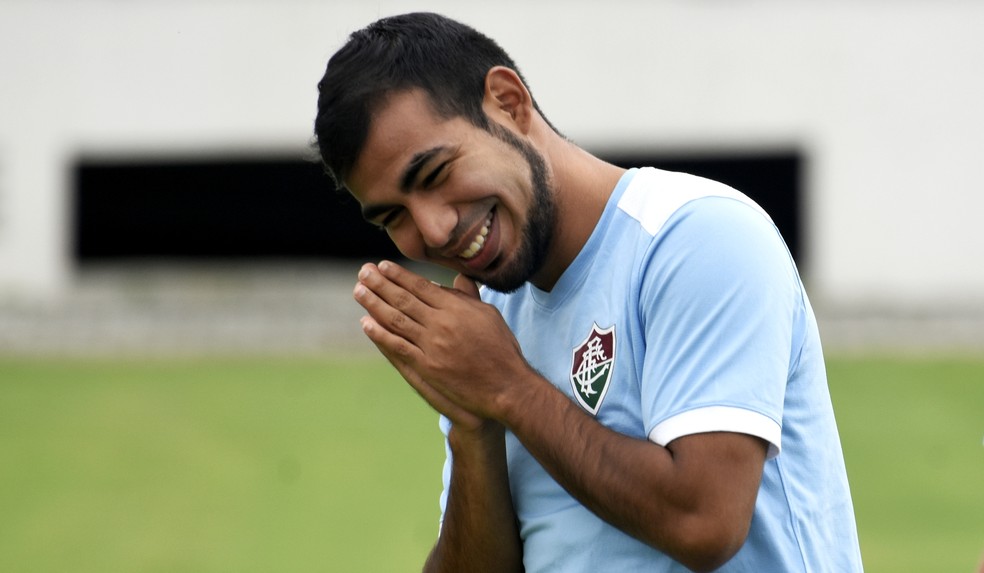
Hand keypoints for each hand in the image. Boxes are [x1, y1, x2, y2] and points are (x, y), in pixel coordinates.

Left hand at [353, 261, 528, 430]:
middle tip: (362, 272)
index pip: (422, 286)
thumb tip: (457, 277)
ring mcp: (433, 346)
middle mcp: (442, 323)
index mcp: (457, 308)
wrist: (505, 386)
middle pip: (404, 299)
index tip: (382, 266)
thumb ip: (468, 297)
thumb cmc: (501, 349)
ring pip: (396, 320)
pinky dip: (380, 334)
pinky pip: (398, 347)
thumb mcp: (489, 316)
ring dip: (375, 304)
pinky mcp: (427, 367)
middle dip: (381, 284)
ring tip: (358, 291)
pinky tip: (366, 323)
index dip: (400, 275)